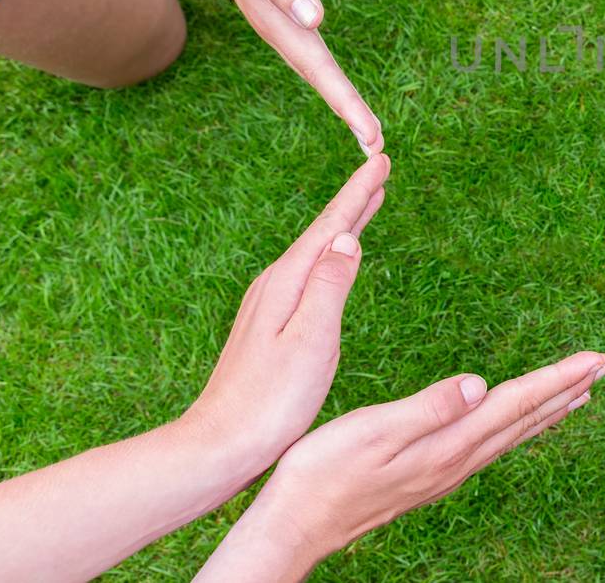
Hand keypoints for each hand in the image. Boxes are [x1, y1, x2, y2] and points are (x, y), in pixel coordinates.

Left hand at [182, 154, 388, 474]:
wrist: (221, 444)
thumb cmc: (271, 401)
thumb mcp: (311, 341)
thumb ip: (330, 286)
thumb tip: (348, 238)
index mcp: (286, 284)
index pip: (331, 227)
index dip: (359, 193)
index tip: (382, 161)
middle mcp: (274, 286)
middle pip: (323, 233)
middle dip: (353, 201)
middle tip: (380, 169)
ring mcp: (269, 304)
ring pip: (317, 252)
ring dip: (343, 225)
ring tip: (366, 203)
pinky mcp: (270, 324)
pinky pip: (310, 275)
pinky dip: (330, 256)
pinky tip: (334, 262)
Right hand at [191, 0, 382, 153]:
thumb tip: (315, 19)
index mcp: (279, 24)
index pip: (321, 70)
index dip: (346, 103)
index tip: (371, 135)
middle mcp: (281, 31)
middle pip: (322, 79)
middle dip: (350, 113)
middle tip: (377, 148)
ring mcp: (279, 25)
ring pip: (316, 69)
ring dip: (340, 99)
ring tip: (364, 130)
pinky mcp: (282, 14)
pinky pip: (311, 52)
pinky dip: (328, 76)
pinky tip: (335, 87)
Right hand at [201, 352, 604, 578]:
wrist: (296, 524)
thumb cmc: (324, 473)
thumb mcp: (373, 431)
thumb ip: (429, 408)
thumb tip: (480, 383)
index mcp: (448, 445)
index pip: (516, 403)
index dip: (558, 378)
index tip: (596, 357)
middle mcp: (456, 461)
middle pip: (524, 419)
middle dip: (566, 390)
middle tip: (604, 367)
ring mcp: (446, 472)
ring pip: (511, 435)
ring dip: (547, 410)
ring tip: (577, 392)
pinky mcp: (431, 476)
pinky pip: (491, 445)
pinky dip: (516, 426)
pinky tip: (514, 423)